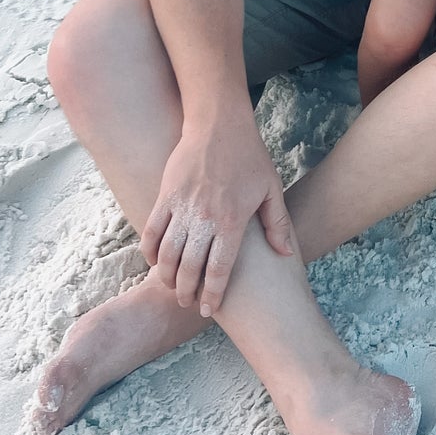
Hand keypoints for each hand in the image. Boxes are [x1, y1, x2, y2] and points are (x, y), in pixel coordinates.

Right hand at [140, 111, 295, 317]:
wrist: (219, 124)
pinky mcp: (165, 196)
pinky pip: (152, 230)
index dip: (213, 294)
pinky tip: (154, 262)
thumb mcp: (271, 189)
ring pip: (168, 254)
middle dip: (187, 292)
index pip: (220, 269)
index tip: (209, 310)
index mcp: (231, 221)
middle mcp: (204, 218)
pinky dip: (150, 251)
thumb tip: (285, 253)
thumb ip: (277, 224)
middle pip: (190, 267)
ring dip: (167, 276)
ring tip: (172, 287)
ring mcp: (181, 207)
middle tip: (188, 302)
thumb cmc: (250, 156)